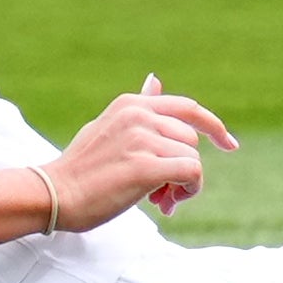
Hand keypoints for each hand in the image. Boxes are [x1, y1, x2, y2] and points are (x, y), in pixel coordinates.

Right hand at [47, 82, 234, 233]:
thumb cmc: (81, 168)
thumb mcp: (108, 126)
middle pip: (191, 140)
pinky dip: (188, 190)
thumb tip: (155, 79)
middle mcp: (139, 116)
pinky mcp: (145, 166)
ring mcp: (142, 139)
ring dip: (181, 185)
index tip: (230, 145)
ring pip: (191, 159)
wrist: (52, 195)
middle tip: (160, 193)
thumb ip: (138, 108)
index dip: (214, 126)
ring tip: (156, 200)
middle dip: (182, 167)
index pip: (188, 108)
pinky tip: (168, 203)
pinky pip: (191, 173)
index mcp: (131, 105)